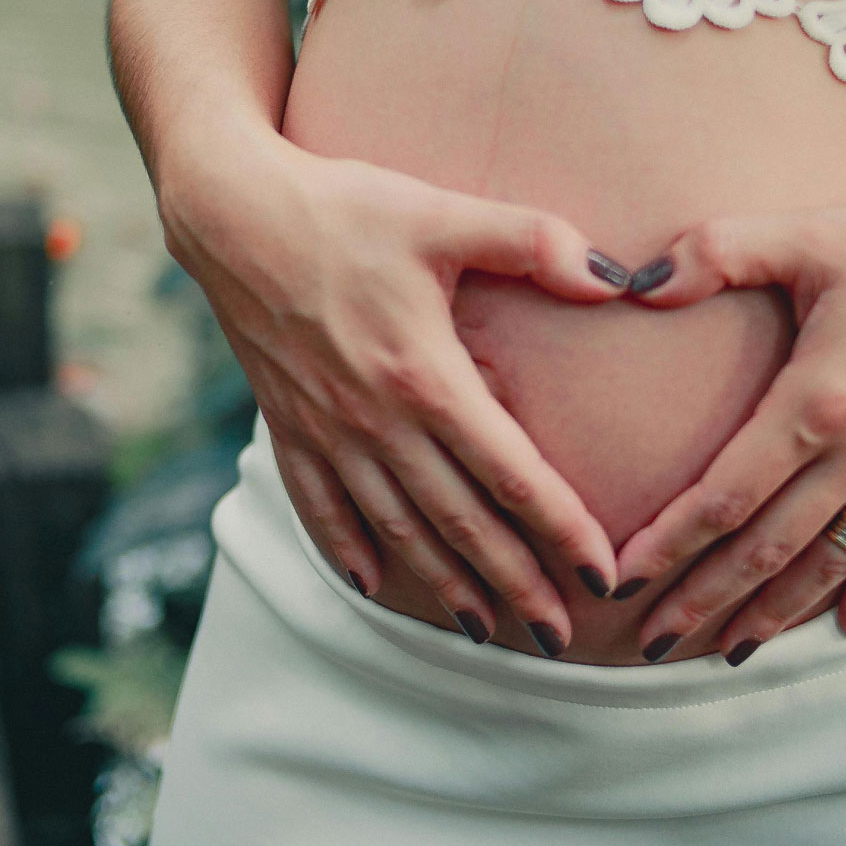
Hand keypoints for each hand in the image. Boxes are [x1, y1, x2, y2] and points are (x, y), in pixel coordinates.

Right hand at [159, 123, 629, 653]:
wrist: (231, 213)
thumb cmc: (344, 208)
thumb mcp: (442, 214)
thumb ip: (531, 242)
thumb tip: (614, 279)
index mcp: (424, 376)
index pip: (509, 473)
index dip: (561, 529)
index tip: (603, 575)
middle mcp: (376, 420)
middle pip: (460, 522)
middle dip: (515, 583)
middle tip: (562, 637)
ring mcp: (326, 430)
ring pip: (396, 528)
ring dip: (443, 585)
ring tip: (486, 631)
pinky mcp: (287, 424)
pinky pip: (319, 505)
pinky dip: (347, 549)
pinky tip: (372, 584)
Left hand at [612, 186, 845, 664]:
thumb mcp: (810, 235)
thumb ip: (716, 253)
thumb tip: (632, 283)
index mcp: (819, 402)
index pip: (726, 494)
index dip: (669, 542)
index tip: (621, 580)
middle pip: (767, 548)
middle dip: (704, 599)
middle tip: (651, 644)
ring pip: (827, 562)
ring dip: (774, 611)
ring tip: (727, 651)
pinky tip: (844, 624)